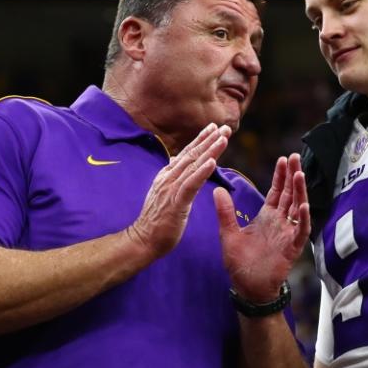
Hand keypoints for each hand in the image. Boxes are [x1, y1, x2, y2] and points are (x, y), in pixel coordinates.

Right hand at [129, 124, 229, 257]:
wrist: (143, 240)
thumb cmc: (156, 221)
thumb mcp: (164, 193)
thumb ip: (171, 176)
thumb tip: (176, 160)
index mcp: (167, 176)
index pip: (186, 154)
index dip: (200, 140)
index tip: (213, 128)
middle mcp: (168, 178)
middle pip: (192, 155)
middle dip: (209, 140)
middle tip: (224, 127)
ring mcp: (171, 189)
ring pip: (193, 166)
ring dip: (210, 151)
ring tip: (223, 138)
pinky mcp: (175, 203)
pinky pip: (191, 184)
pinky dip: (202, 172)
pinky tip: (213, 162)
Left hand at [215, 153, 310, 301]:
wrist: (247, 288)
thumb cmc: (240, 263)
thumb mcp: (228, 234)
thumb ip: (225, 212)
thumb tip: (217, 189)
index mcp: (267, 217)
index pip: (277, 191)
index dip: (280, 176)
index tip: (283, 158)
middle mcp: (280, 223)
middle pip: (289, 194)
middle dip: (292, 175)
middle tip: (294, 156)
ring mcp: (288, 234)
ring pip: (298, 208)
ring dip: (300, 191)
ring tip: (299, 174)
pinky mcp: (292, 248)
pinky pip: (301, 231)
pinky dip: (303, 219)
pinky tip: (304, 206)